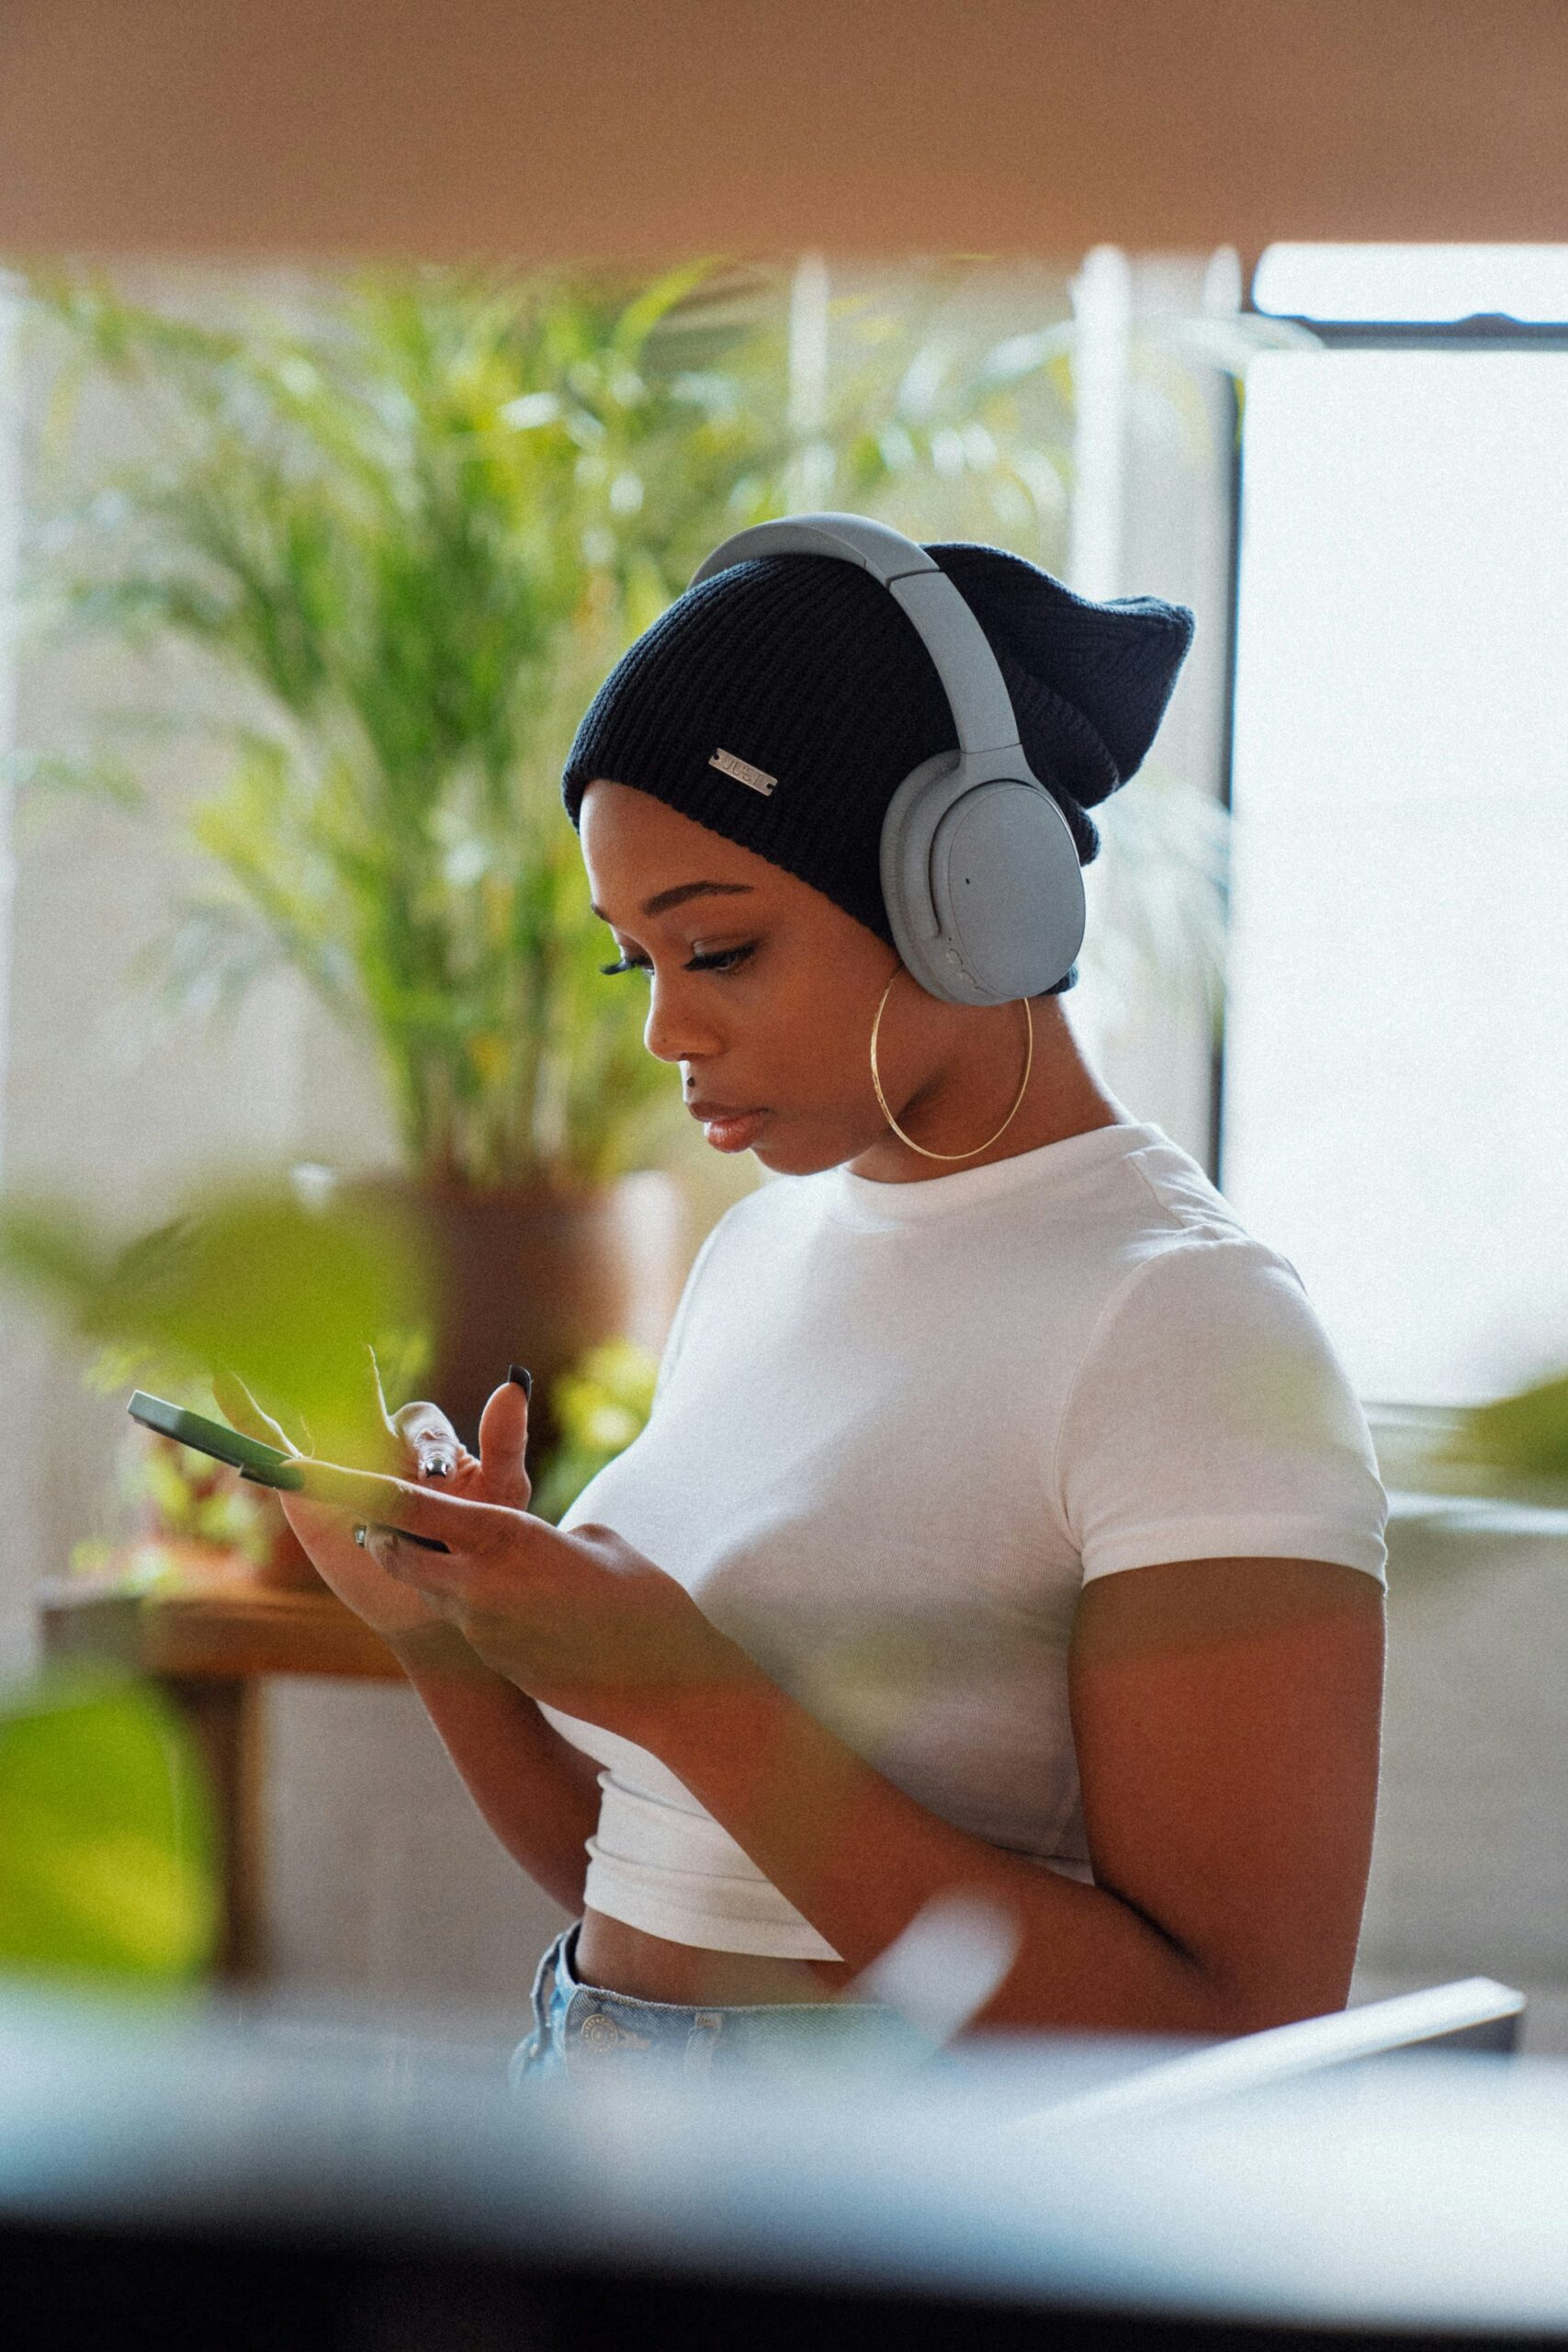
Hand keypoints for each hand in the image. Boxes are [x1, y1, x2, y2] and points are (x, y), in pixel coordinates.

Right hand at [212, 1354, 531, 1655]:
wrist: (434, 1605)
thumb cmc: (476, 1544)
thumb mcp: (501, 1494)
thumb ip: (505, 1442)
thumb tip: (512, 1382)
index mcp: (426, 1439)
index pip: (423, 1425)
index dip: (429, 1446)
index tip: (438, 1476)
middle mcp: (380, 1440)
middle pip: (365, 1402)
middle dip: (358, 1385)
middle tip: (356, 1361)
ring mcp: (339, 1459)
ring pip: (317, 1413)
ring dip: (297, 1382)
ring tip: (272, 1346)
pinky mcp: (305, 1486)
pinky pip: (273, 1445)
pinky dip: (246, 1415)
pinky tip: (225, 1379)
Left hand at [283, 1457, 749, 1736]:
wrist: (667, 1686)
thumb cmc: (645, 1600)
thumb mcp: (598, 1539)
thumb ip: (541, 1531)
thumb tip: (522, 1538)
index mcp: (505, 1538)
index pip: (409, 1504)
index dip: (355, 1484)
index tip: (310, 1469)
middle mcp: (478, 1586)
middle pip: (395, 1551)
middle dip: (382, 1531)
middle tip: (382, 1513)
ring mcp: (483, 1630)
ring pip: (431, 1587)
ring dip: (436, 1568)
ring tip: (480, 1554)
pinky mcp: (496, 1661)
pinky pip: (469, 1620)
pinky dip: (479, 1603)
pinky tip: (532, 1606)